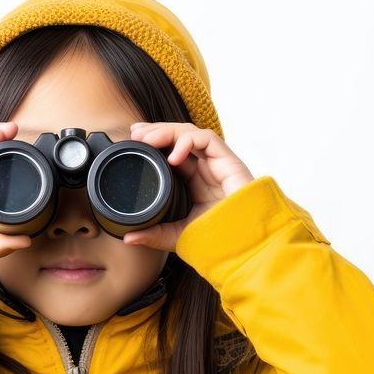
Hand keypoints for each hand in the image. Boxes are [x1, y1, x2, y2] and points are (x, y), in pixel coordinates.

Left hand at [122, 122, 254, 251]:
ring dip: (167, 131)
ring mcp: (216, 163)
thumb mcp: (178, 236)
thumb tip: (128, 238)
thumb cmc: (219, 237)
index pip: (171, 150)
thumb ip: (154, 235)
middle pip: (178, 137)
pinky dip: (187, 142)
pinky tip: (173, 156)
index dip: (153, 142)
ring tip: (147, 139)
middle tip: (135, 134)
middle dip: (155, 131)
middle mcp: (204, 167)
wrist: (246, 242)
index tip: (133, 140)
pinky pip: (206, 139)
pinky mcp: (228, 161)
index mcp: (193, 179)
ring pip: (189, 133)